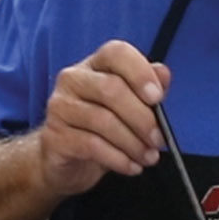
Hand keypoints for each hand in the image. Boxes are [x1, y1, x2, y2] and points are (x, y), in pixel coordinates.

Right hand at [36, 40, 168, 196]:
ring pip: (103, 120)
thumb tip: (163, 74)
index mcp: (95, 65)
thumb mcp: (130, 106)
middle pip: (111, 89)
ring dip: (133, 143)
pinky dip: (118, 159)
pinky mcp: (55, 136)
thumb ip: (148, 88)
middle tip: (158, 140)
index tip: (157, 97)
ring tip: (148, 157)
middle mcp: (73, 79)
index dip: (139, 72)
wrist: (67, 162)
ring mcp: (60, 107)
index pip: (116, 53)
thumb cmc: (101, 129)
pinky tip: (132, 166)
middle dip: (142, 118)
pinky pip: (92, 146)